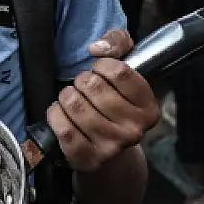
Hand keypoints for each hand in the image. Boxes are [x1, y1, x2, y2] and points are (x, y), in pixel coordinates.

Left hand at [46, 29, 159, 172]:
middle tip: (83, 88)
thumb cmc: (114, 104)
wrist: (107, 153)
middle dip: (82, 80)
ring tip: (71, 99)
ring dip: (66, 96)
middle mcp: (134, 130)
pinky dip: (55, 114)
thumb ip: (117, 44)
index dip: (102, 65)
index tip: (99, 71)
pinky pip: (63, 128)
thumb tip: (98, 48)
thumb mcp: (123, 70)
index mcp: (148, 108)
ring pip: (75, 104)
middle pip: (94, 86)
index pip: (120, 71)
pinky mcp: (87, 159)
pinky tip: (60, 112)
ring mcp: (111, 147)